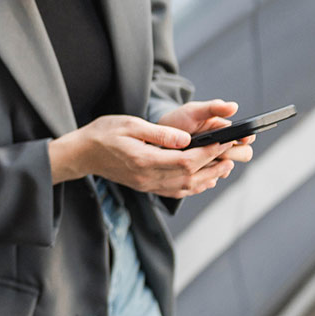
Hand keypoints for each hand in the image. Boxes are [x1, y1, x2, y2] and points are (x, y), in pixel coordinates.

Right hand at [53, 111, 250, 198]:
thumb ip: (159, 133)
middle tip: (232, 152)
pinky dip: (194, 186)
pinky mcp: (146, 186)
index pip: (185, 160)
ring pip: (185, 187)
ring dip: (208, 177)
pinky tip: (204, 178)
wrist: (82, 154)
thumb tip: (186, 138)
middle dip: (214, 163)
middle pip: (189, 176)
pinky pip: (175, 191)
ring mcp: (147, 185)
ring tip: (224, 165)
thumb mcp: (130, 124)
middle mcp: (147, 177)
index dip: (209, 152)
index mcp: (144, 160)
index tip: (225, 141)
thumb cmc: (103, 133)